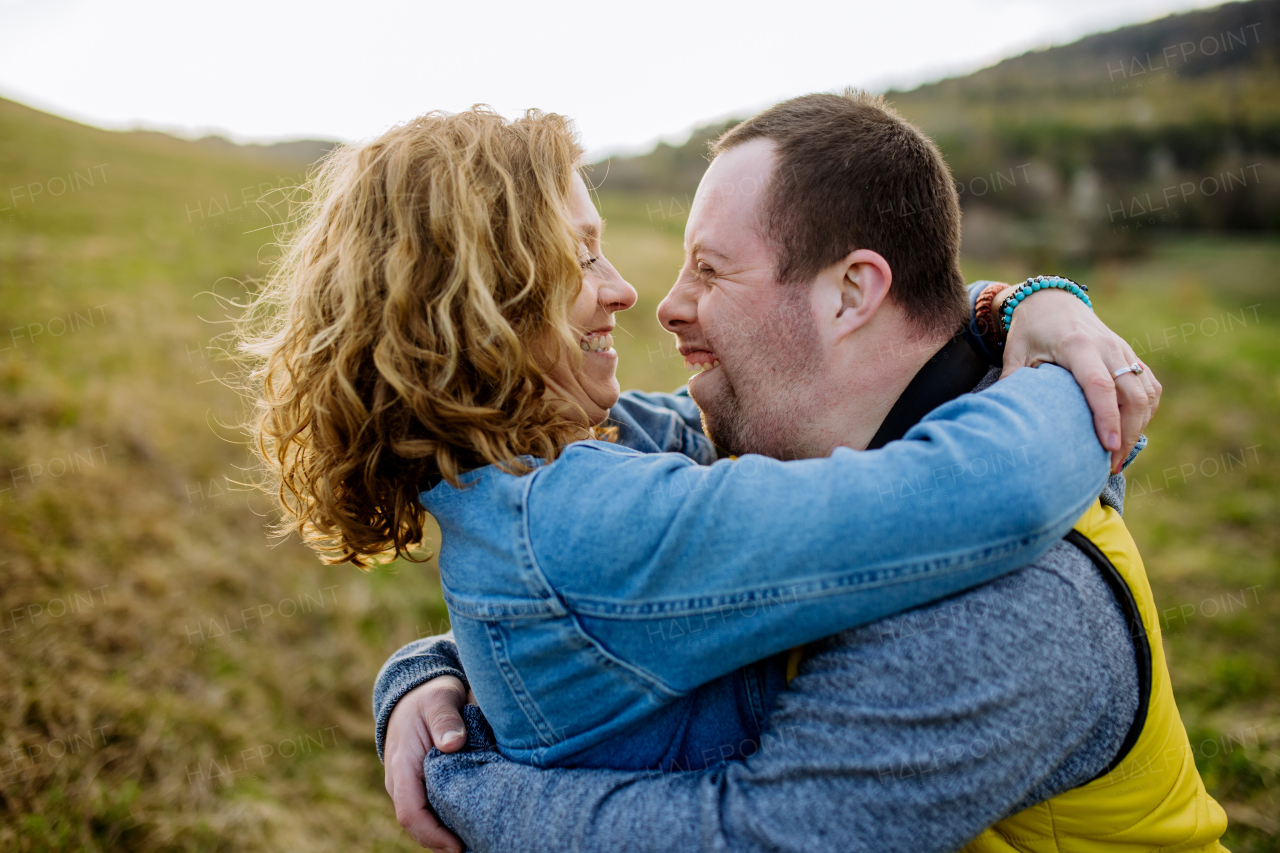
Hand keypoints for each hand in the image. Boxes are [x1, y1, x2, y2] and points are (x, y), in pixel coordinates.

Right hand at [384, 675, 471, 850]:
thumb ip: (446, 719)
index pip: (410, 812)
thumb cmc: (430, 696)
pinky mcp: (419, 785)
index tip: (458, 845)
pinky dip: (446, 823)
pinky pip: (429, 811)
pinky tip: (471, 826)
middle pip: (417, 825)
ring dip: (445, 835)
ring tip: (477, 841)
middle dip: (442, 842)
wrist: (414, 692)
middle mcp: (400, 781)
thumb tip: (453, 743)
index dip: (433, 834)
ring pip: (423, 821)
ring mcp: (408, 785)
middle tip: (477, 846)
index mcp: (403, 765)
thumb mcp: (439, 699)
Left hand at [999, 287, 1160, 472]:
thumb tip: (1004, 418)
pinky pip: (1149, 387)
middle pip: (1132, 394)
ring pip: (1146, 393)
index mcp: (1077, 345)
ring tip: (1118, 455)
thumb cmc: (1030, 330)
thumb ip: (1012, 381)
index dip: (1106, 417)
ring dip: (1138, 426)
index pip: (1099, 385)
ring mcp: (1123, 351)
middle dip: (1127, 432)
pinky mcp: (1131, 356)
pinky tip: (1129, 432)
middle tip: (1109, 464)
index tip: (1108, 447)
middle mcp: (1107, 347)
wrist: (1052, 300)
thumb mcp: (1015, 352)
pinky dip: (1145, 412)